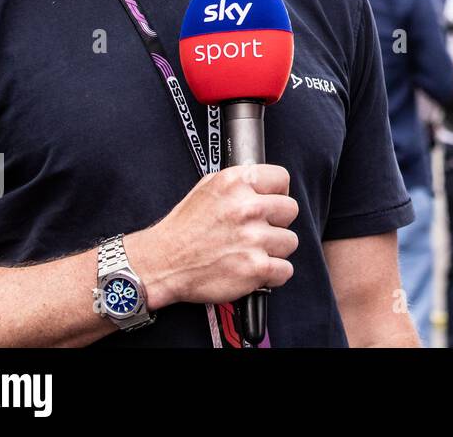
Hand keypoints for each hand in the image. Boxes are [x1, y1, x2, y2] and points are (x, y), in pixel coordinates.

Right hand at [127, 164, 299, 310]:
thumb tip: (266, 183)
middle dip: (277, 222)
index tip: (269, 204)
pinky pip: (285, 270)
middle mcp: (247, 208)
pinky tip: (254, 269)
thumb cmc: (183, 228)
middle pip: (291, 210)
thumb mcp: (207, 187)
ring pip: (290, 241)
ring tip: (251, 251)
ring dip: (274, 249)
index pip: (282, 179)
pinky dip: (273, 274)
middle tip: (258, 230)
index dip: (277, 193)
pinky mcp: (255, 268)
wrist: (161, 264)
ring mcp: (253, 239)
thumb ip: (240, 182)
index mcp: (236, 183)